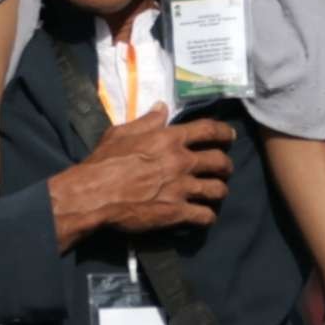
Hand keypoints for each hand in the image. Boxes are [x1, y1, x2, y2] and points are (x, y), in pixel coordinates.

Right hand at [48, 107, 235, 249]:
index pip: (208, 129)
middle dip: (226, 166)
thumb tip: (162, 107)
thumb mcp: (122, 132)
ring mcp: (181, 188)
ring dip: (220, 191)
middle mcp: (181, 161)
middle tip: (224, 169)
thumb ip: (147, 121)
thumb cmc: (104, 162)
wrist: (94, 194)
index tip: (230, 136)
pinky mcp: (176, 212)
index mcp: (169, 139)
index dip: (224, 132)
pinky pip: (204, 216)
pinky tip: (204, 216)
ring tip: (217, 193)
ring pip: (217, 190)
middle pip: (219, 161)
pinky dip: (208, 217)